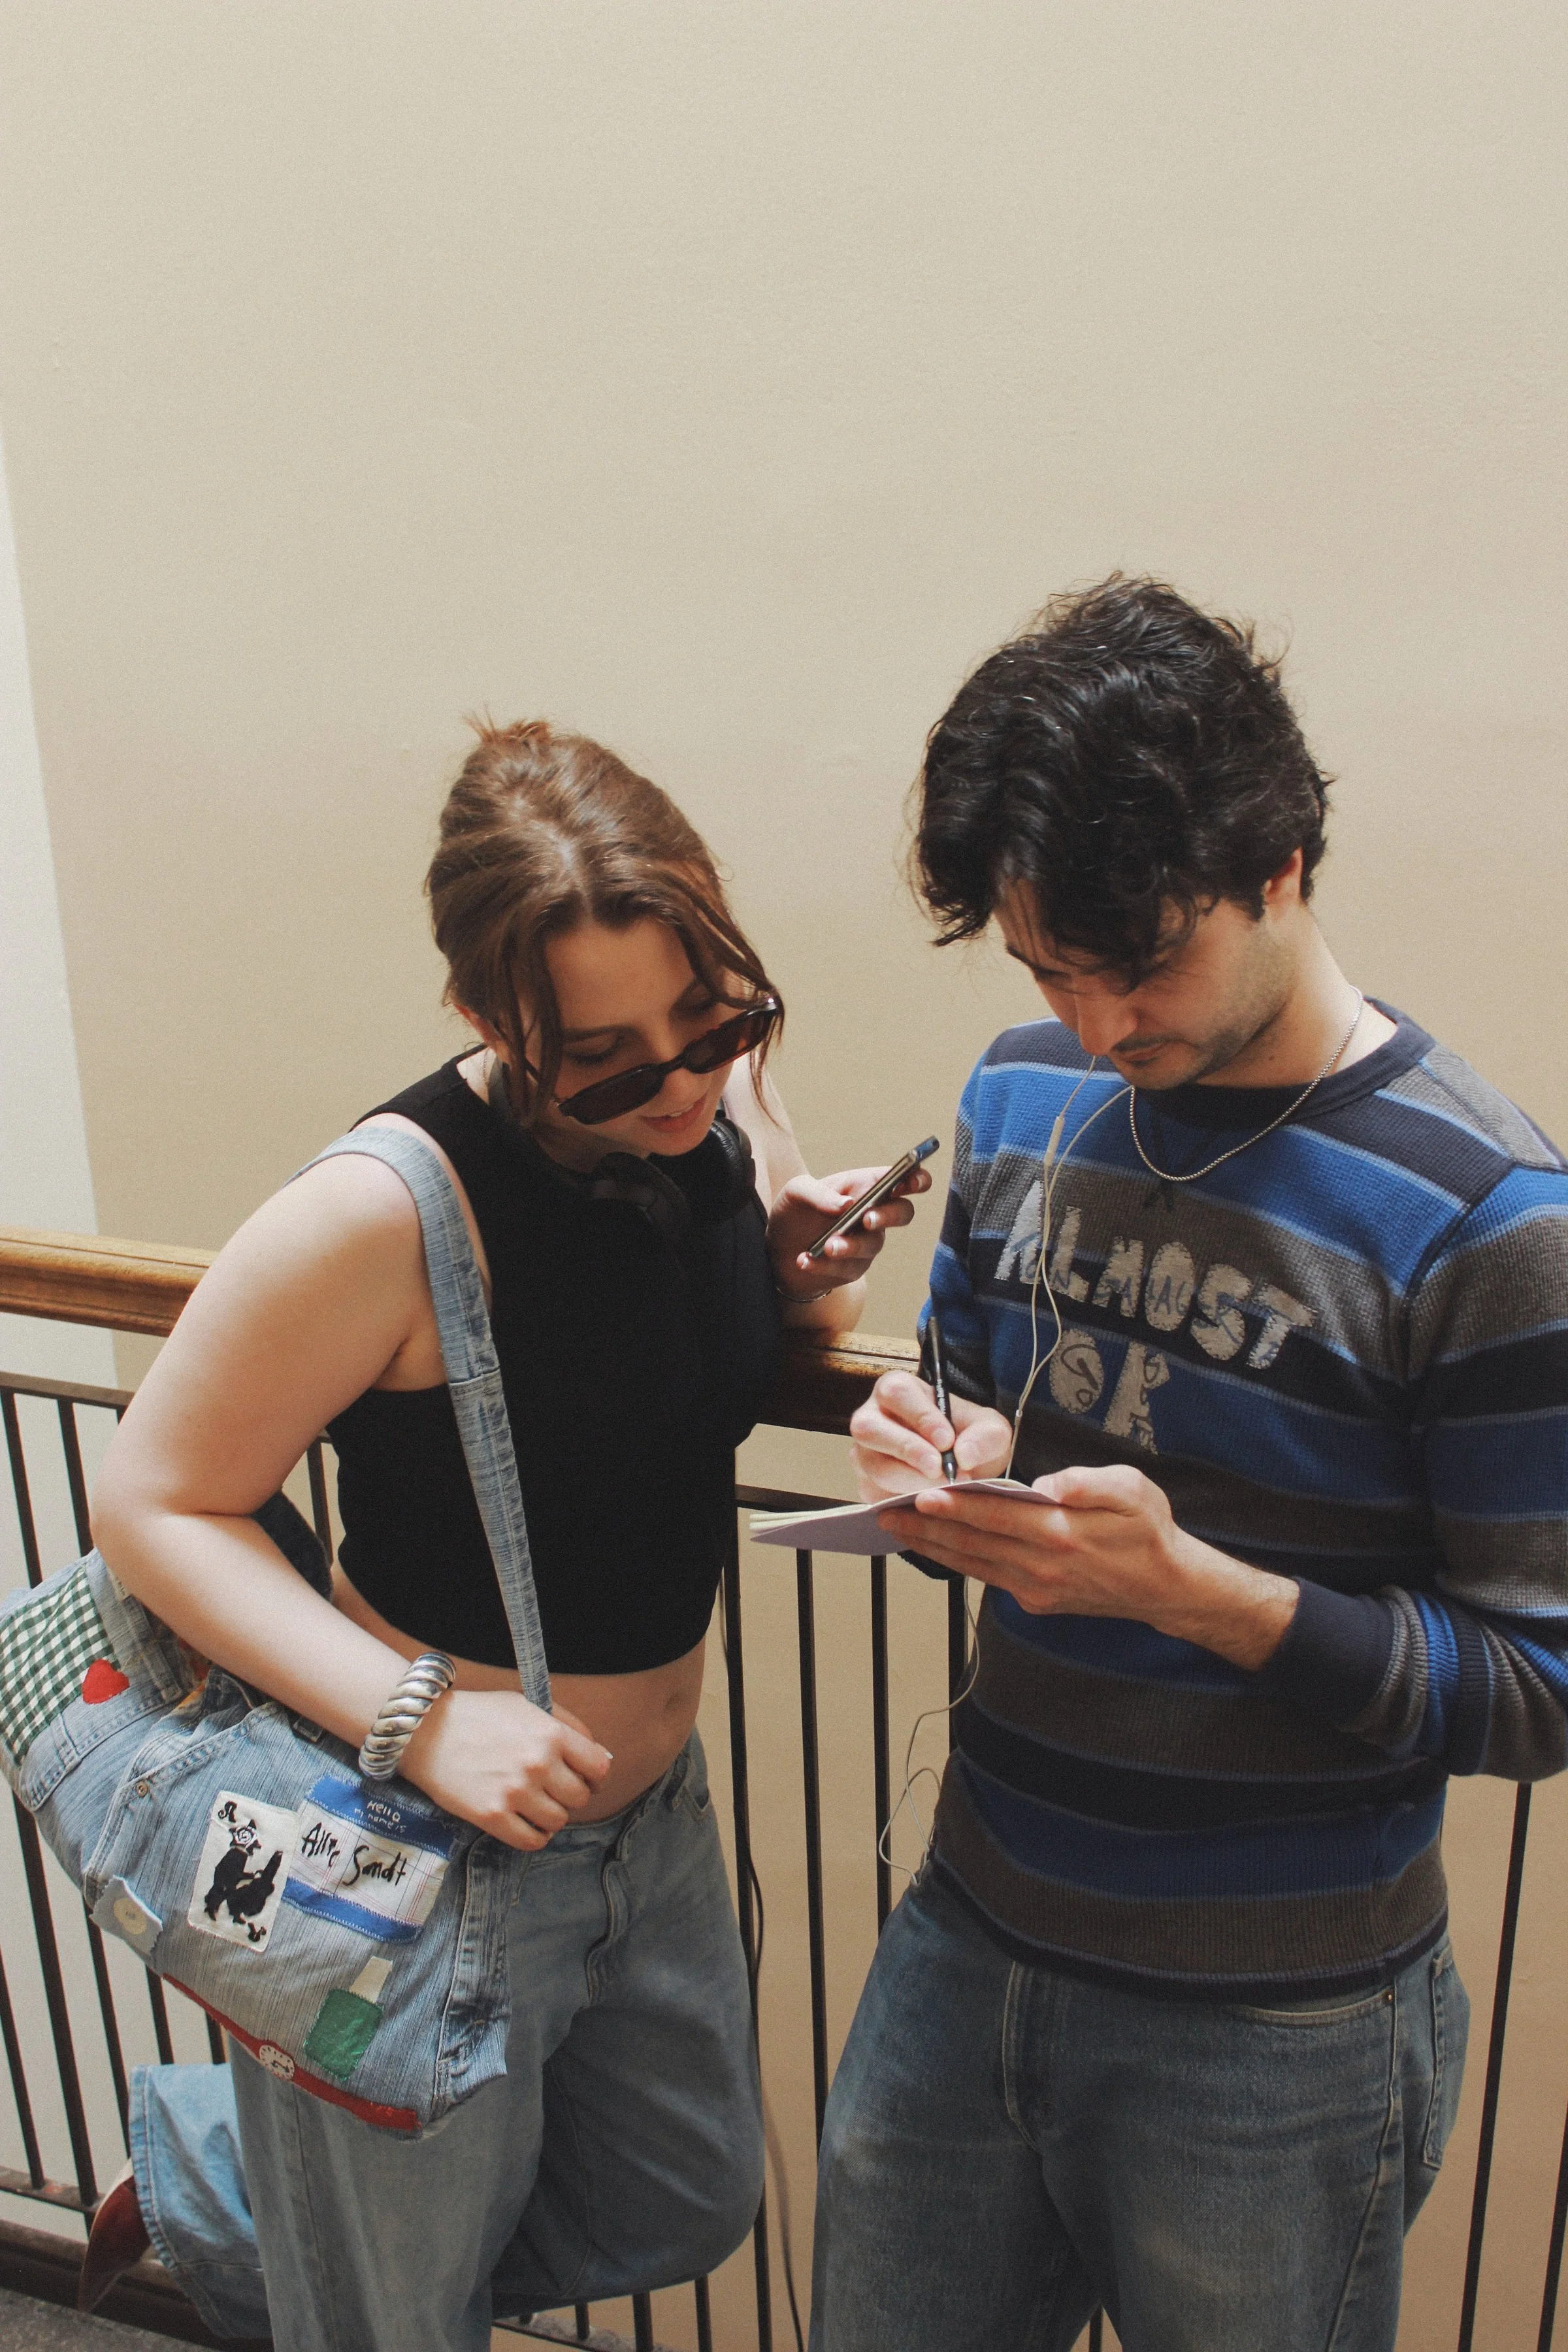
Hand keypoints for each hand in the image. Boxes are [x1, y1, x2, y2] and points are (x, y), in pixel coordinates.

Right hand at [399, 1690, 612, 1850]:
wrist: (427, 1731)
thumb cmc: (481, 1716)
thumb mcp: (528, 1705)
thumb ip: (568, 1728)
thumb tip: (602, 1758)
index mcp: (550, 1733)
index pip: (599, 1767)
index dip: (594, 1775)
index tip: (583, 1777)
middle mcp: (537, 1763)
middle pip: (580, 1797)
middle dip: (571, 1795)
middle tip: (552, 1789)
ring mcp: (514, 1792)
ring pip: (558, 1821)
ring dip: (551, 1815)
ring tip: (534, 1803)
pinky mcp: (492, 1816)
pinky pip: (532, 1840)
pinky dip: (534, 1835)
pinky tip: (525, 1821)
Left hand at [768, 1164, 931, 1302]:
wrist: (779, 1247)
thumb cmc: (795, 1211)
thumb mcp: (797, 1192)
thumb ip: (818, 1193)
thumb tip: (847, 1204)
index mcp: (865, 1187)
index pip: (902, 1180)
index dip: (916, 1179)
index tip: (913, 1183)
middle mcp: (874, 1213)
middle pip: (903, 1213)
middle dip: (889, 1215)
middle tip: (866, 1219)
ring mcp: (867, 1242)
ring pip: (873, 1245)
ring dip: (850, 1245)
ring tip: (827, 1246)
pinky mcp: (853, 1269)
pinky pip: (847, 1269)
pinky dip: (823, 1264)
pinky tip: (804, 1259)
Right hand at [850, 1369, 1011, 1498]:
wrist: (961, 1469)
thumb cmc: (969, 1439)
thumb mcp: (990, 1431)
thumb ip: (986, 1437)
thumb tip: (963, 1455)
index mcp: (898, 1389)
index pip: (898, 1393)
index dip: (920, 1417)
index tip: (947, 1441)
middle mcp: (872, 1416)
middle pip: (869, 1428)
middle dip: (907, 1450)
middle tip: (938, 1468)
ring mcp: (864, 1451)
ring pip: (872, 1465)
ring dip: (908, 1479)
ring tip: (941, 1486)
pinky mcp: (866, 1483)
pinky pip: (874, 1494)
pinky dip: (903, 1499)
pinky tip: (929, 1499)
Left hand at [873, 1462, 1297, 1668]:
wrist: (1164, 1587)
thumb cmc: (1147, 1530)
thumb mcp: (1132, 1491)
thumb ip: (1089, 1483)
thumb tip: (1048, 1484)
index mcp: (1062, 1534)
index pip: (997, 1519)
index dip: (956, 1508)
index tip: (922, 1496)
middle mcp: (1042, 1567)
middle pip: (973, 1545)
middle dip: (926, 1529)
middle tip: (887, 1512)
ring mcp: (1035, 1589)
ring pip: (973, 1565)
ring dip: (932, 1548)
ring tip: (897, 1529)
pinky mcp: (1035, 1600)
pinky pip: (987, 1576)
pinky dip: (957, 1561)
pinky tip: (936, 1547)